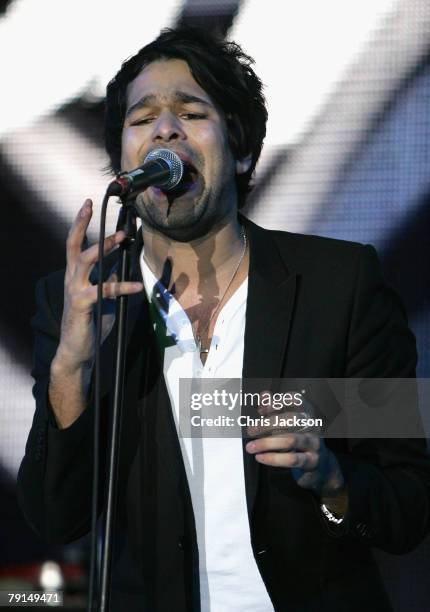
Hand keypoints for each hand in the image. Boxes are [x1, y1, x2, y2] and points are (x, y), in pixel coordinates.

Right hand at [53, 198, 142, 372]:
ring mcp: (75, 290)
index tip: (88, 203)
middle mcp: (72, 278)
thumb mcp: (102, 296)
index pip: (75, 243)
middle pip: (73, 244)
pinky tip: (139, 285)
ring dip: (105, 247)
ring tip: (122, 237)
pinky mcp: (83, 304)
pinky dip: (123, 286)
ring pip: (86, 260)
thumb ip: (108, 279)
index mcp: (76, 274)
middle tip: (91, 205)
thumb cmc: (91, 321)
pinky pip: (104, 290)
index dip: (80, 222)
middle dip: (83, 224)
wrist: (78, 350)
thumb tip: (121, 264)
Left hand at [245, 401, 344, 499]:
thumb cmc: (297, 438)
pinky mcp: (312, 460)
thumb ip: (274, 408)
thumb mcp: (285, 422)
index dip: (277, 403)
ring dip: (267, 443)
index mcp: (306, 412)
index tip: (261, 410)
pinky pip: (292, 459)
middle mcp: (312, 425)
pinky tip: (261, 457)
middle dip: (267, 424)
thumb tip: (265, 395)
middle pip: (291, 419)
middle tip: (251, 431)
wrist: (318, 465)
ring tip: (251, 447)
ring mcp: (314, 443)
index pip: (296, 400)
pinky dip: (273, 458)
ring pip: (290, 440)